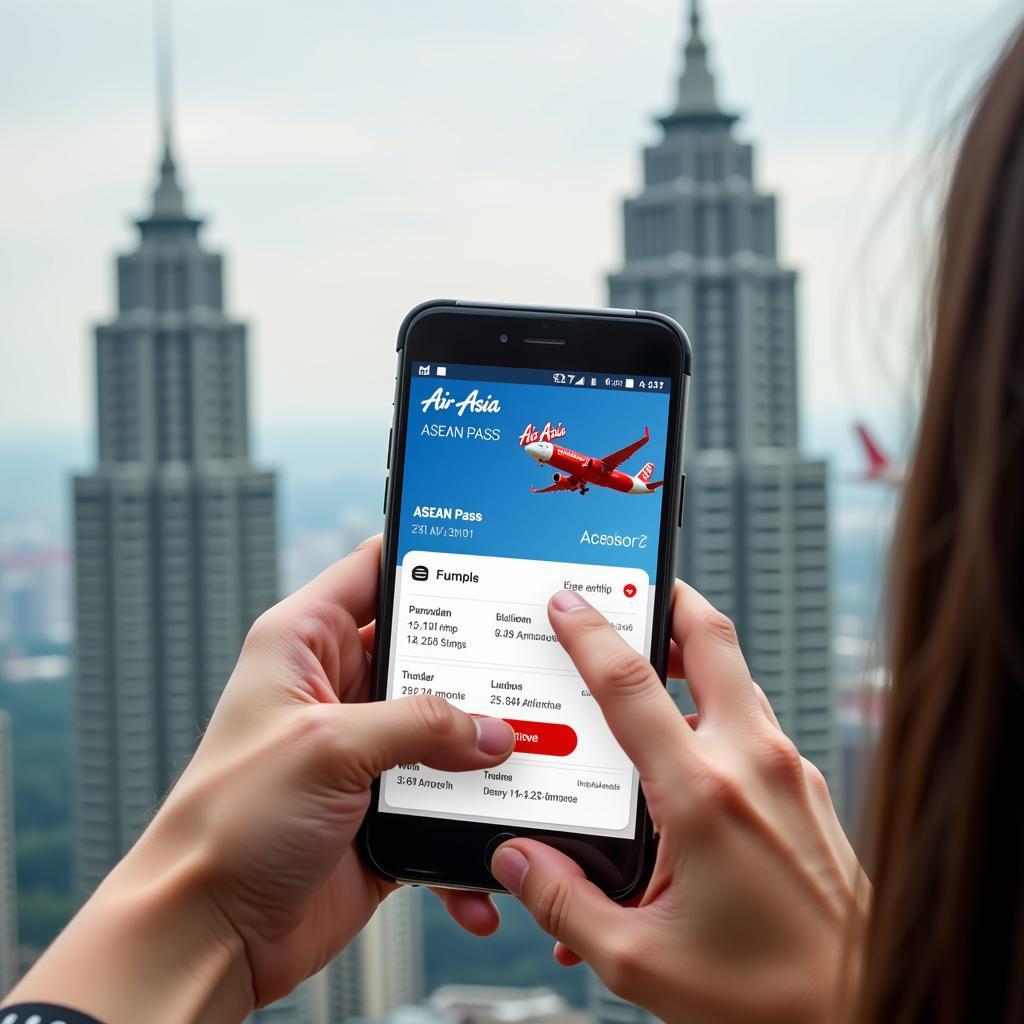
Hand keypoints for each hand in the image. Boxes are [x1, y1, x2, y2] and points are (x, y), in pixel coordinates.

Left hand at [8, 537, 514, 1022]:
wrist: (211, 934)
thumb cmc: (229, 824)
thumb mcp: (327, 747)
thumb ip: (419, 726)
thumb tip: (494, 732)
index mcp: (305, 643)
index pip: (374, 571)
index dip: (429, 557)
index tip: (491, 557)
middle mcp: (338, 688)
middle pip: (428, 652)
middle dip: (481, 664)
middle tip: (536, 664)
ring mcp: (366, 749)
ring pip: (448, 728)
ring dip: (487, 749)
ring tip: (536, 755)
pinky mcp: (386, 807)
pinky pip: (446, 799)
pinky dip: (470, 824)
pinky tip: (490, 849)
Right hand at [490, 584, 867, 1023]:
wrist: (860, 1008)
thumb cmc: (765, 994)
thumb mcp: (639, 960)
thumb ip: (563, 903)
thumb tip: (516, 861)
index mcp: (705, 796)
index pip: (633, 687)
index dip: (592, 636)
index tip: (567, 605)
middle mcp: (755, 765)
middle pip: (712, 641)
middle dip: (670, 599)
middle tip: (632, 586)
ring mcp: (790, 771)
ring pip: (736, 677)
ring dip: (692, 655)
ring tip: (648, 660)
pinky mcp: (807, 789)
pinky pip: (753, 722)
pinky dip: (715, 708)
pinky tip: (686, 743)